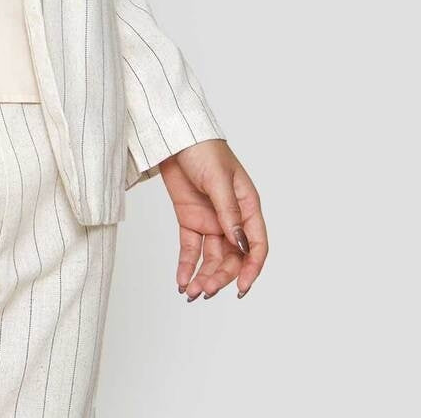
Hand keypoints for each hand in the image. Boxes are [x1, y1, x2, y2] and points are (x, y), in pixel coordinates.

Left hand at [158, 139, 267, 300]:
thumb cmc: (203, 149)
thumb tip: (240, 243)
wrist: (173, 136)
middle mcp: (231, 217)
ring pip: (211, 257)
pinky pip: (190, 248)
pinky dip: (186, 265)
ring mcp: (210, 220)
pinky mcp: (190, 219)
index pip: (256, 244)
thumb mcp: (218, 180)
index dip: (251, 268)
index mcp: (247, 206)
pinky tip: (182, 281)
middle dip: (220, 276)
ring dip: (203, 276)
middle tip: (205, 290)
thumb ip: (228, 212)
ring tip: (191, 292)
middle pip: (232, 257)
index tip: (241, 288)